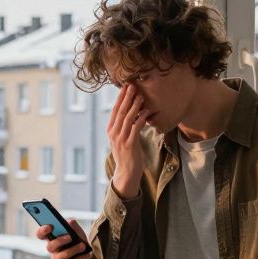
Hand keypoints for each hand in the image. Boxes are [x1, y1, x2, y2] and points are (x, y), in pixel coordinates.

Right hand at [36, 219, 90, 258]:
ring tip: (83, 246)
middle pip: (49, 247)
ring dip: (72, 251)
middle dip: (60, 241)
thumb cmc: (77, 238)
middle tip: (70, 237)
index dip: (42, 231)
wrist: (87, 250)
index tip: (50, 226)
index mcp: (51, 237)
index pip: (40, 235)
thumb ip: (72, 224)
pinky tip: (87, 254)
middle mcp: (52, 249)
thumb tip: (69, 223)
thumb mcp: (76, 229)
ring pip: (59, 258)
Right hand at [107, 84, 151, 198]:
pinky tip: (146, 112)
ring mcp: (121, 139)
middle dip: (126, 98)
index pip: (115, 110)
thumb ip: (125, 127)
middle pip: (120, 112)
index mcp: (111, 130)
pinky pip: (135, 129)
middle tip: (132, 85)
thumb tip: (132, 114)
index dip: (120, 98)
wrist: (126, 173)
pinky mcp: (129, 145)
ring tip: (140, 96)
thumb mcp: (122, 139)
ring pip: (127, 118)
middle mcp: (114, 133)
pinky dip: (141, 119)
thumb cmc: (127, 155)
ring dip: (134, 106)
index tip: (125, 86)